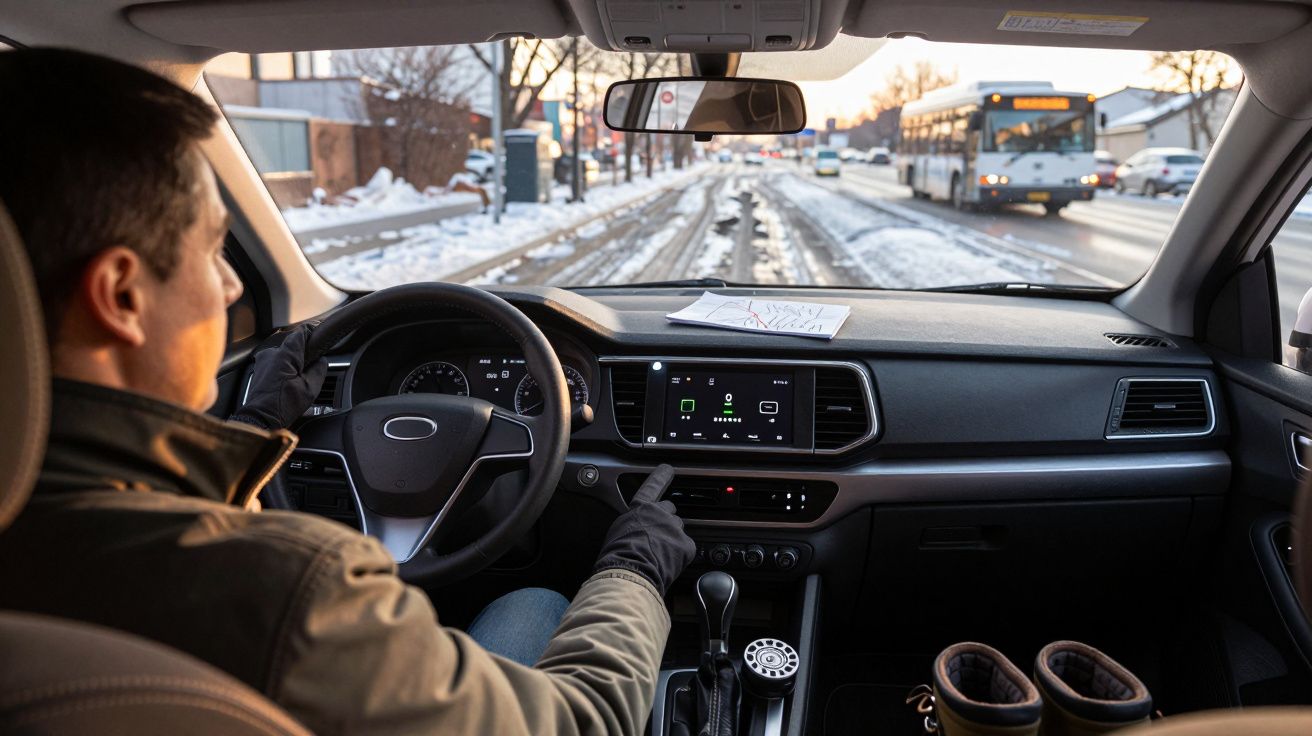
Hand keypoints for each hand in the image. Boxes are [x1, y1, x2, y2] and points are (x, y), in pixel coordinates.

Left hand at [231, 324, 326, 429]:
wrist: (260, 418)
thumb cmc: (282, 406)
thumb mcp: (310, 389)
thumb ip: (319, 370)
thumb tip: (322, 361)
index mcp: (285, 355)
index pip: (300, 334)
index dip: (312, 333)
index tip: (319, 335)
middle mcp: (271, 354)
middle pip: (293, 346)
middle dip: (303, 355)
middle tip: (312, 368)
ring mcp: (263, 361)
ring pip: (285, 356)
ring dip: (293, 363)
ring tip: (300, 380)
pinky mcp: (259, 369)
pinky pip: (276, 363)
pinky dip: (284, 369)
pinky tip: (289, 384)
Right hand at [593, 464, 695, 596]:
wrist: (630, 573)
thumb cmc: (618, 556)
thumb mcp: (618, 533)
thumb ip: (632, 524)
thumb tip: (634, 531)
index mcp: (640, 509)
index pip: (652, 486)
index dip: (661, 477)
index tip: (668, 469)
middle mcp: (660, 513)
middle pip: (670, 510)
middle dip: (666, 521)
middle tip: (657, 538)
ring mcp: (674, 528)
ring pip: (678, 530)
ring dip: (672, 540)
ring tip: (659, 556)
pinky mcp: (686, 545)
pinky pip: (686, 548)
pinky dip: (680, 556)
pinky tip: (667, 564)